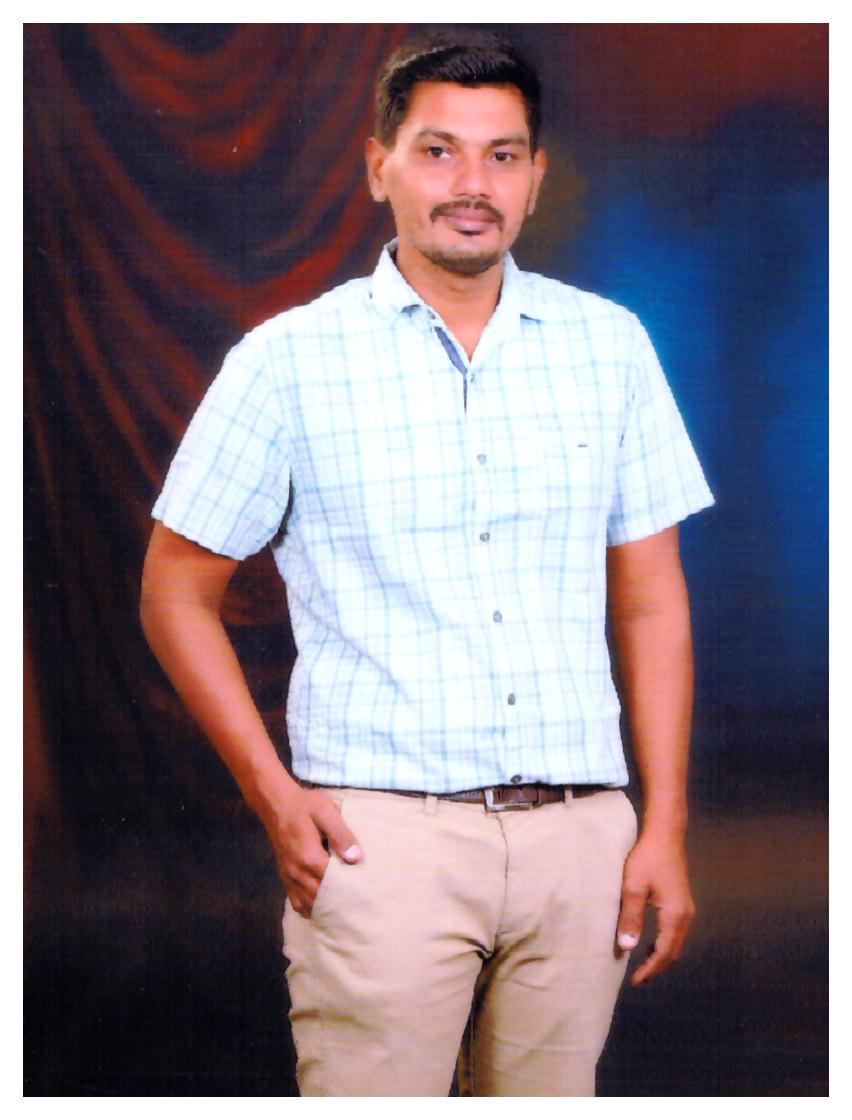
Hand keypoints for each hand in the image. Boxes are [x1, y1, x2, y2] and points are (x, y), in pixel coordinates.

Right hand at [262, 785, 362, 917]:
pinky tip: (322, 907)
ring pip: (308, 904)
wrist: (275, 803)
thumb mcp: (325, 811)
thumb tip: (356, 858)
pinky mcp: (284, 876)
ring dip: (325, 908)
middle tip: (359, 905)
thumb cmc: (304, 805)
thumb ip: (341, 835)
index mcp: (310, 857)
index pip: (334, 883)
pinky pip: (296, 901)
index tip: (366, 894)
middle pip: (321, 898)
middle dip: (339, 902)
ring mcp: (289, 876)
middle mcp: (297, 872)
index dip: (350, 889)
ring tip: (343, 909)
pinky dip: (309, 908)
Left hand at [616, 831, 694, 985]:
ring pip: (676, 943)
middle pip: (673, 952)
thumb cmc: (646, 858)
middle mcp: (685, 916)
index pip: (663, 953)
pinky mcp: (683, 902)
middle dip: (656, 967)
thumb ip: (630, 918)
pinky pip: (676, 932)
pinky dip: (664, 943)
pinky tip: (650, 943)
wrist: (665, 835)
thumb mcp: (633, 887)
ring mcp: (687, 909)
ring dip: (660, 956)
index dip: (649, 970)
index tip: (635, 982)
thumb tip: (628, 947)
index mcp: (674, 916)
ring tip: (642, 965)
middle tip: (638, 979)